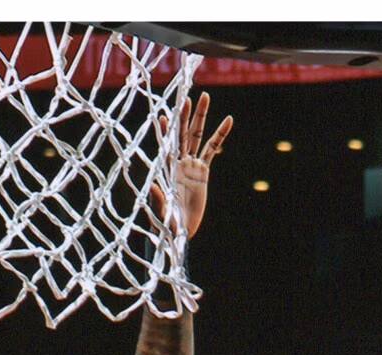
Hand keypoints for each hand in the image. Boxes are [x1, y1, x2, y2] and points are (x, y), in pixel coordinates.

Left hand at [153, 90, 231, 243]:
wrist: (179, 231)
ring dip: (201, 117)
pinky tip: (228, 120)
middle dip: (185, 116)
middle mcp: (178, 162)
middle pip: (183, 134)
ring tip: (205, 97)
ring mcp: (190, 164)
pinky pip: (212, 150)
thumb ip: (158, 199)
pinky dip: (220, 135)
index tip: (164, 115)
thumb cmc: (166, 223)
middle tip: (188, 96)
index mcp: (167, 169)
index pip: (166, 146)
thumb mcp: (162, 212)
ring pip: (197, 136)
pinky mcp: (202, 171)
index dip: (165, 131)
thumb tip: (153, 187)